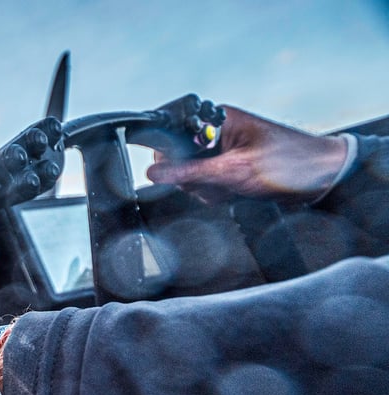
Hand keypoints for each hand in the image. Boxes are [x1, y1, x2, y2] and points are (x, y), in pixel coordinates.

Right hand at [146, 105, 348, 203]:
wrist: (321, 179)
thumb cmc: (289, 163)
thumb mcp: (232, 170)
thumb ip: (189, 172)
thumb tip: (153, 172)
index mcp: (217, 120)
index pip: (172, 135)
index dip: (170, 157)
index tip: (180, 173)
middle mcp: (217, 133)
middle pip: (178, 160)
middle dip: (194, 178)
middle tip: (219, 181)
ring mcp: (222, 152)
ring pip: (191, 176)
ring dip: (209, 189)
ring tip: (235, 186)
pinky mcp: (228, 168)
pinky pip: (206, 185)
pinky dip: (217, 193)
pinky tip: (237, 191)